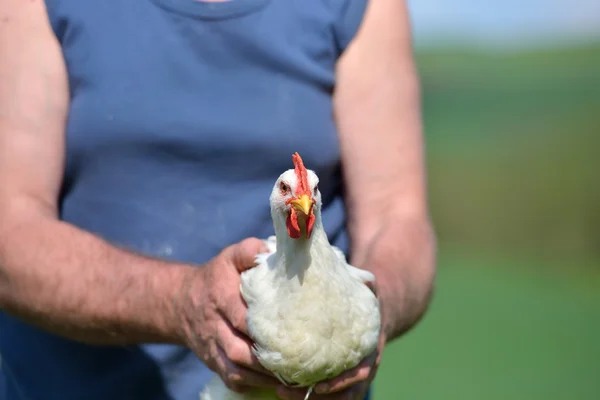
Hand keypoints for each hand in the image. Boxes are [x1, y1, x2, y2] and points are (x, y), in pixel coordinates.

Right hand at [176, 238, 279, 392]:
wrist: (181, 302)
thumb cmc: (216, 277)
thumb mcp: (230, 257)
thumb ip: (250, 251)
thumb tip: (273, 251)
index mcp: (220, 297)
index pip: (241, 317)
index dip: (264, 328)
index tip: (292, 332)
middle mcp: (214, 326)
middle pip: (238, 350)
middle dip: (266, 359)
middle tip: (297, 360)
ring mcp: (213, 348)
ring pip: (236, 370)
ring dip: (263, 376)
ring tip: (292, 378)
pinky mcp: (214, 363)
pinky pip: (232, 380)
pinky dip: (252, 385)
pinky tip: (275, 385)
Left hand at [276, 281, 386, 399]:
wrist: (374, 314)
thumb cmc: (365, 300)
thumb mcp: (368, 290)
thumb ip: (365, 284)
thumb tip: (362, 277)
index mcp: (369, 351)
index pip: (358, 375)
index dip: (340, 383)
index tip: (318, 387)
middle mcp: (360, 368)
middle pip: (342, 394)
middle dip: (315, 397)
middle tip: (282, 391)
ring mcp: (349, 376)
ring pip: (332, 397)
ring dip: (304, 398)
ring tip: (277, 391)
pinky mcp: (336, 377)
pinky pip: (323, 393)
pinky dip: (303, 393)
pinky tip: (279, 387)